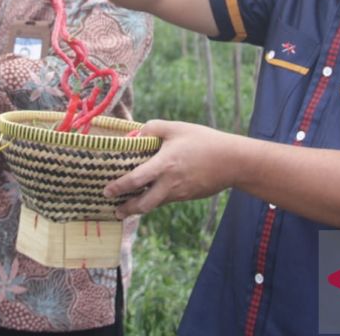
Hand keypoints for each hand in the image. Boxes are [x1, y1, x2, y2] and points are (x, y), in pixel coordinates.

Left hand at [104, 120, 239, 217]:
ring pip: (154, 205)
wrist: (233, 161)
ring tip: (127, 207)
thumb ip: (152, 128)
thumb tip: (134, 134)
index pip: (136, 179)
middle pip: (143, 204)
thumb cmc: (204, 141)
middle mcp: (170, 183)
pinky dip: (155, 200)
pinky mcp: (187, 196)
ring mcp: (179, 193)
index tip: (106, 191)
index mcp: (164, 164)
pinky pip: (166, 200)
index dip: (119, 187)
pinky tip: (151, 194)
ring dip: (139, 207)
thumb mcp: (177, 128)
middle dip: (127, 209)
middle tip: (115, 210)